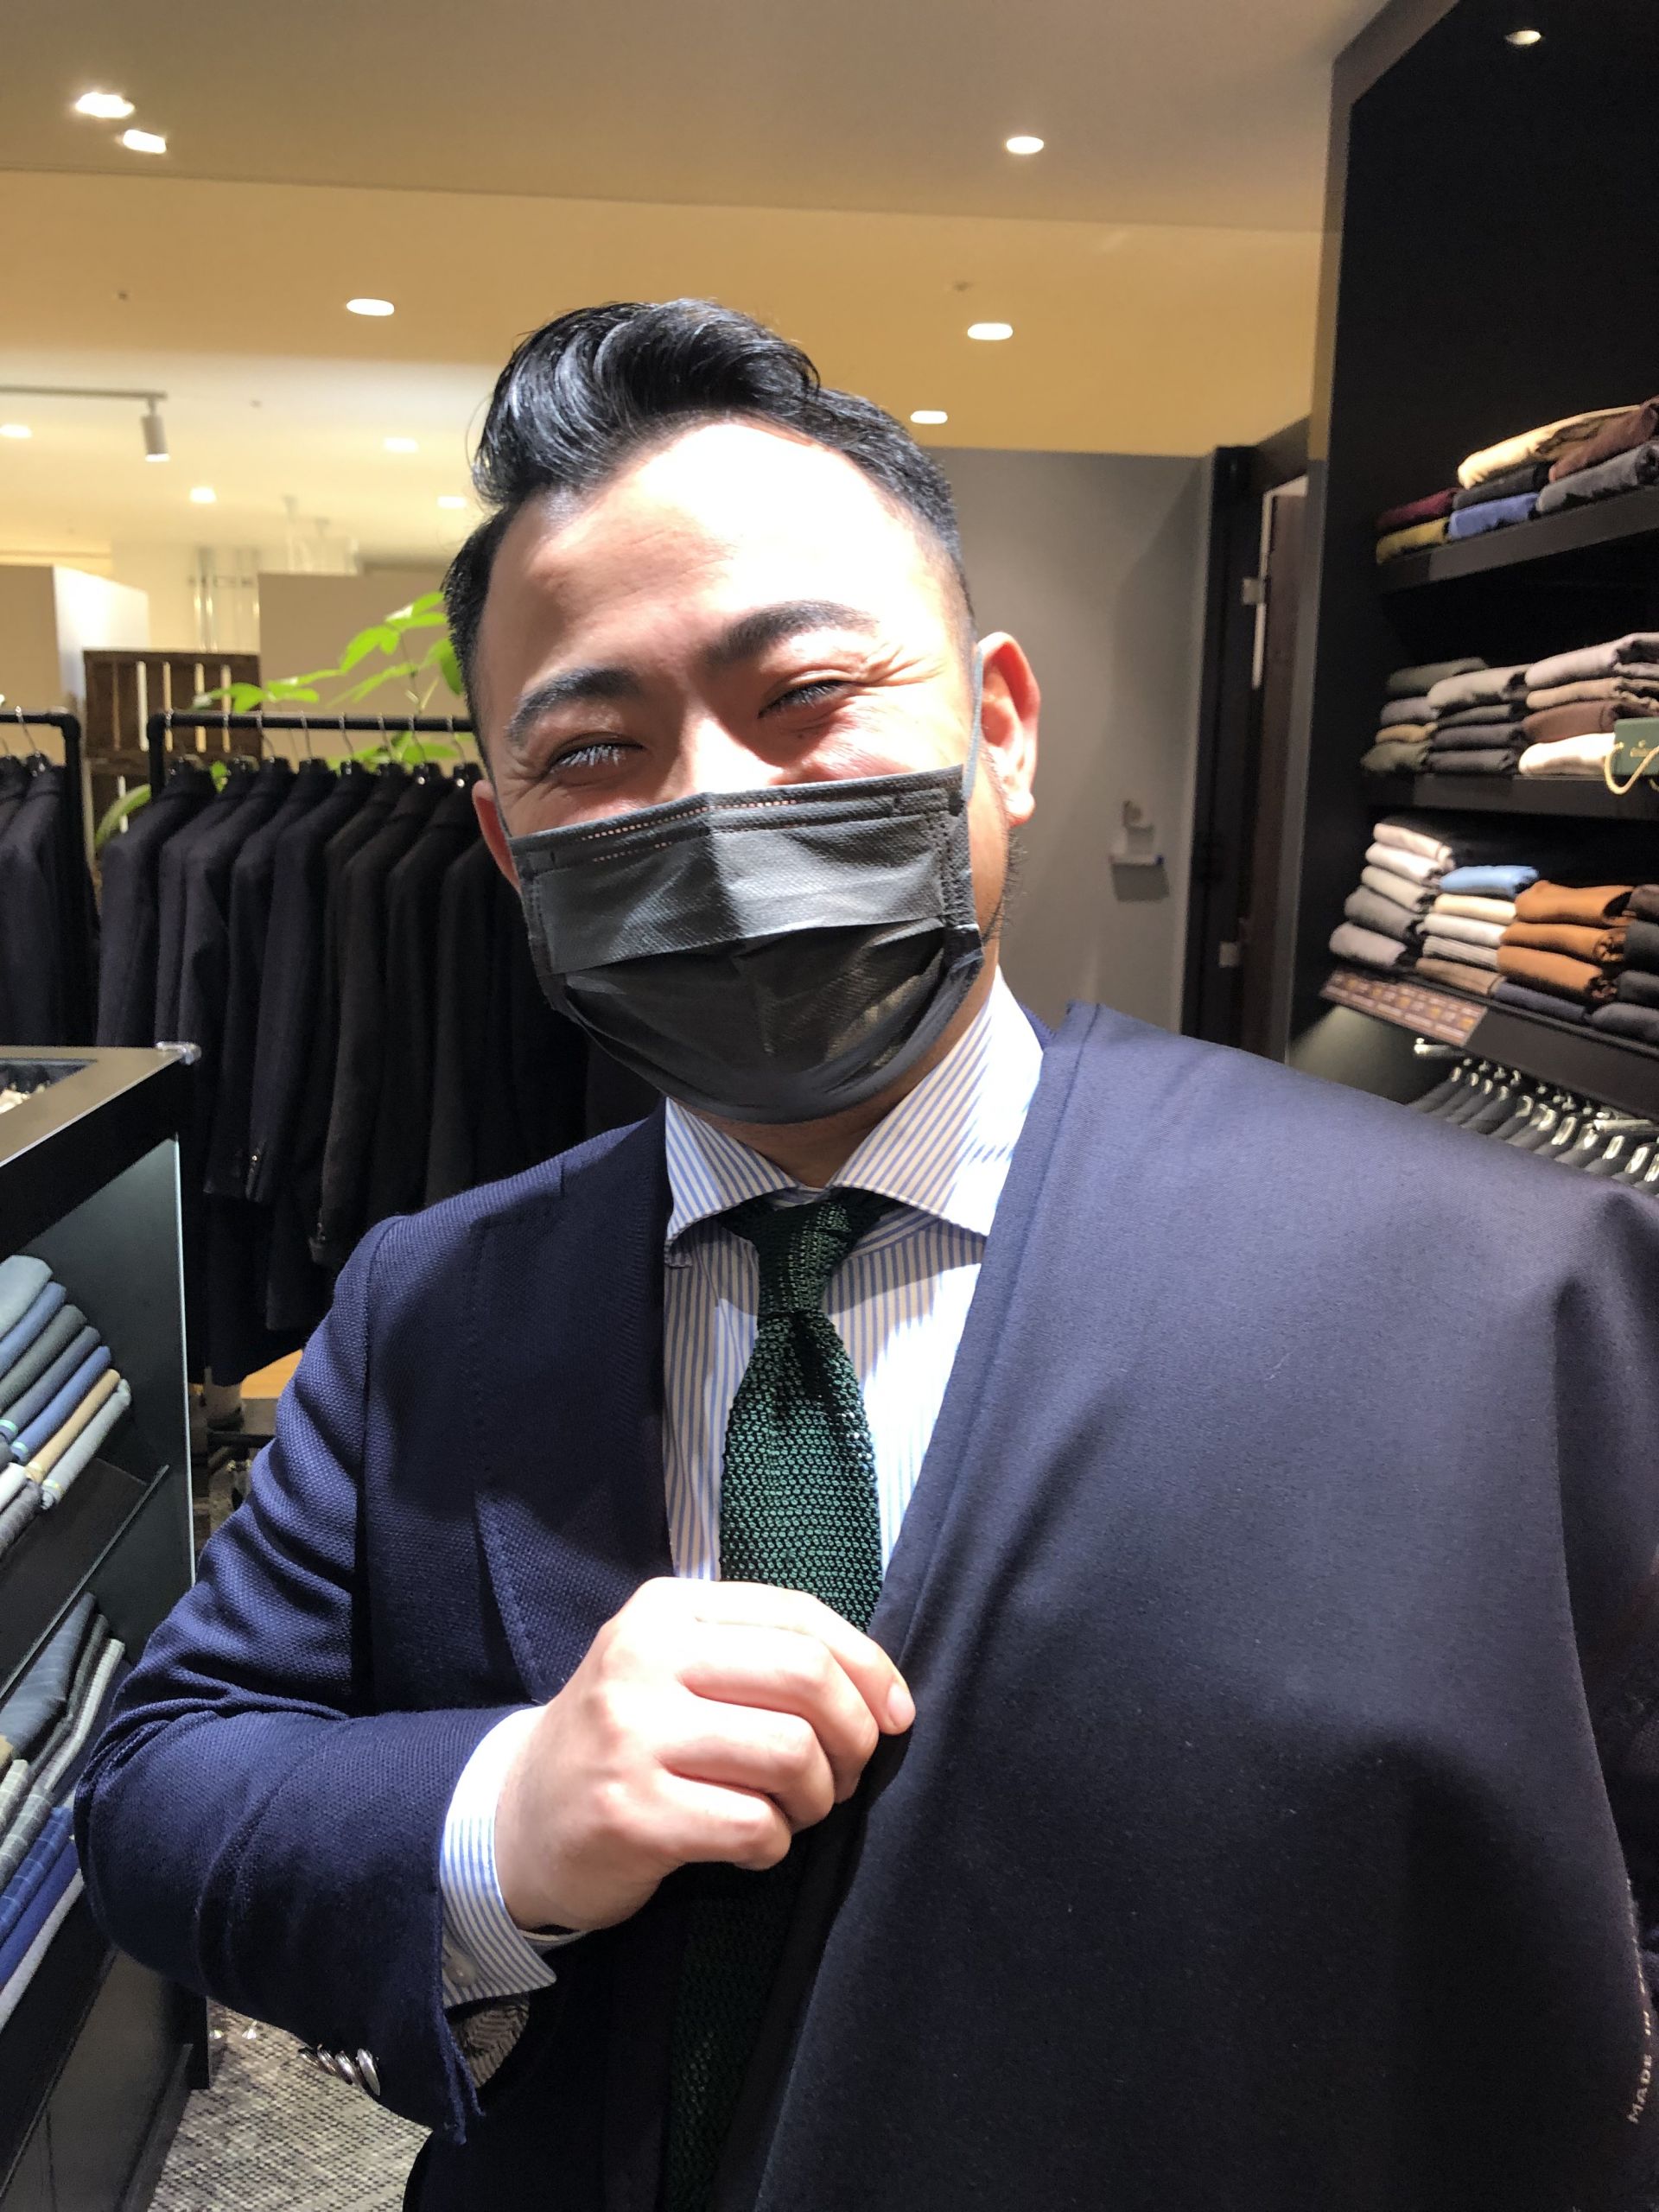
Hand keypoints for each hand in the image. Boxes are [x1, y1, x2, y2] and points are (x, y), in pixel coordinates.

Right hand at [493, 1577, 913, 1934]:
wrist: (519, 1818)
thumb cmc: (628, 1740)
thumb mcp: (675, 1669)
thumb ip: (761, 1658)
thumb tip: (884, 1692)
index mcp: (666, 1609)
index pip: (800, 1616)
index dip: (868, 1666)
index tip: (896, 1714)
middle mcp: (645, 1658)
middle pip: (804, 1676)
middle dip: (853, 1734)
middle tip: (846, 1774)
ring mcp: (632, 1735)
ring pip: (790, 1753)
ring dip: (817, 1797)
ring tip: (796, 1812)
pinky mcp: (631, 1813)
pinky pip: (752, 1824)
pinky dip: (774, 1843)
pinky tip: (752, 1845)